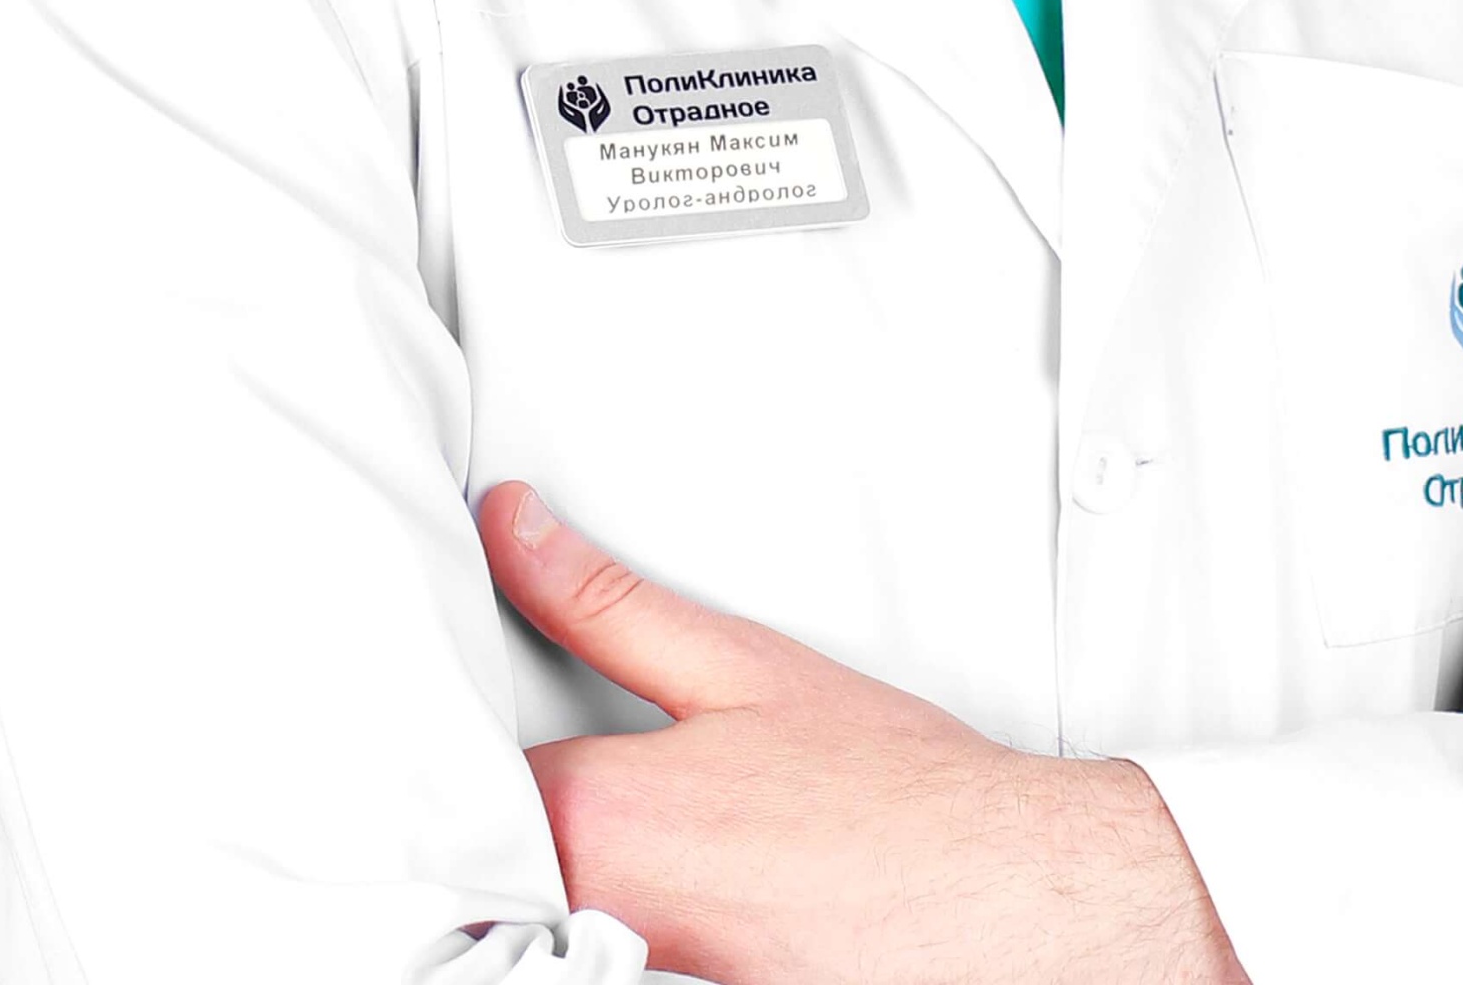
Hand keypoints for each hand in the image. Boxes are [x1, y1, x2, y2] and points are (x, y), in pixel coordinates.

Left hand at [475, 482, 1248, 984]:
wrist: (1004, 900)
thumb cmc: (888, 788)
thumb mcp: (739, 663)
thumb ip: (602, 599)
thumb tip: (506, 523)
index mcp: (594, 817)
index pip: (463, 786)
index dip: (458, 751)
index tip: (460, 724)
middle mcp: (594, 924)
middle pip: (489, 879)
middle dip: (496, 843)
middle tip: (551, 809)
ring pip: (534, 940)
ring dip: (539, 908)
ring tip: (608, 866)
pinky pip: (596, 976)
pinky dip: (601, 949)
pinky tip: (665, 916)